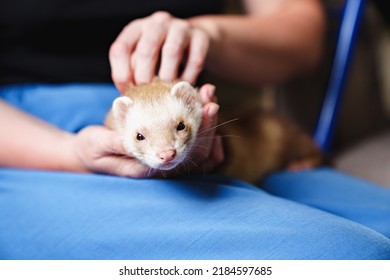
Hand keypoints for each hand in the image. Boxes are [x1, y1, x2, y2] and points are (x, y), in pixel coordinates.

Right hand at [71, 84, 222, 177]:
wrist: (87, 157)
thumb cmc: (91, 151)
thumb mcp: (97, 145)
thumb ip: (116, 141)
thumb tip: (133, 135)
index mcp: (149, 168)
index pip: (186, 154)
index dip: (202, 130)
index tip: (209, 105)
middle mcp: (162, 169)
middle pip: (198, 151)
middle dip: (209, 122)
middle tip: (211, 95)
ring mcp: (164, 161)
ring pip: (197, 146)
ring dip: (206, 121)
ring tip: (207, 93)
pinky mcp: (163, 150)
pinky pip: (189, 142)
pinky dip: (199, 124)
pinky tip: (200, 105)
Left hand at [109, 11, 209, 92]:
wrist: (192, 43)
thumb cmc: (161, 58)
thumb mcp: (143, 62)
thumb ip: (133, 75)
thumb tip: (126, 100)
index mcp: (136, 28)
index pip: (120, 49)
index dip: (121, 75)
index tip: (128, 93)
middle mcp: (157, 23)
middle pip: (146, 50)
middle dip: (145, 79)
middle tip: (147, 96)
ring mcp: (180, 27)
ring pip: (172, 52)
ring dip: (167, 78)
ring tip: (166, 93)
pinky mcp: (201, 37)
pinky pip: (195, 60)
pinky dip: (189, 78)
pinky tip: (184, 88)